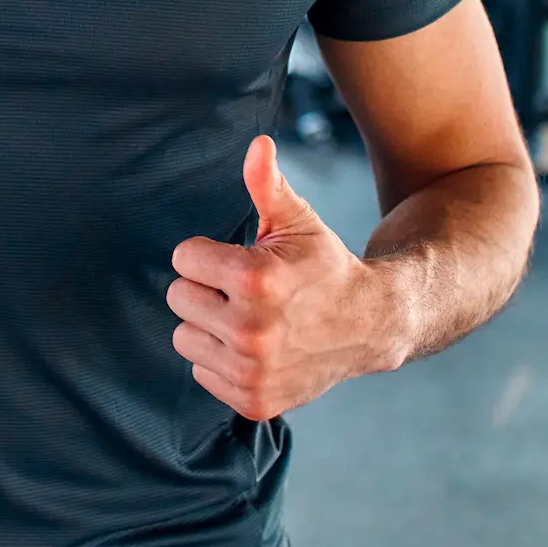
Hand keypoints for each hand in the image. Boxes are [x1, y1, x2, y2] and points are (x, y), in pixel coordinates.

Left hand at [167, 137, 405, 420]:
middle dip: (205, 288)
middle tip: (243, 290)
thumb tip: (257, 145)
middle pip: (177, 298)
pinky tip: (255, 348)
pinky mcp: (253, 401)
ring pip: (184, 337)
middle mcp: (251, 331)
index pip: (182, 258)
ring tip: (247, 318)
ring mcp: (252, 371)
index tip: (237, 258)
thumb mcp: (298, 222)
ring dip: (209, 326)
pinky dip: (221, 360)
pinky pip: (201, 372)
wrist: (370, 325)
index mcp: (256, 280)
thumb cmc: (325, 266)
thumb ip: (267, 185)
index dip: (208, 254)